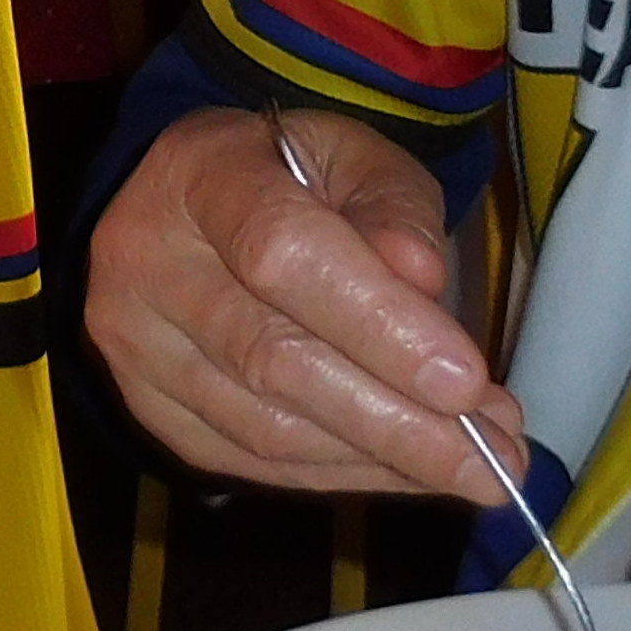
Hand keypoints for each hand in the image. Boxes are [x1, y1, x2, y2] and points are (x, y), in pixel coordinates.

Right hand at [87, 105, 522, 501]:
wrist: (199, 203)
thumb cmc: (292, 176)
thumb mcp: (357, 157)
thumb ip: (396, 209)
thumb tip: (423, 281)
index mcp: (197, 172)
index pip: (282, 253)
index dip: (378, 323)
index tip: (467, 382)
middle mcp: (144, 260)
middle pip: (273, 357)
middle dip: (399, 420)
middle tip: (497, 457)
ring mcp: (133, 343)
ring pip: (264, 425)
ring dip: (381, 458)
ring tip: (474, 466)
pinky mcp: (147, 406)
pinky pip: (250, 459)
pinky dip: (340, 473)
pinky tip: (405, 471)